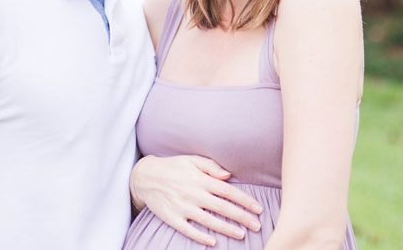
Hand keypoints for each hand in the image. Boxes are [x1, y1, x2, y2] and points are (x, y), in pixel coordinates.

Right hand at [130, 155, 263, 245]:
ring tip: (242, 235)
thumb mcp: (191, 160)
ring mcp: (182, 207)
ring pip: (209, 221)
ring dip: (227, 229)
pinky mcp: (172, 218)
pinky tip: (213, 242)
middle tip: (257, 225)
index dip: (244, 200)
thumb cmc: (172, 167)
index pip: (228, 191)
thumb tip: (229, 175)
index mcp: (200, 179)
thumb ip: (211, 166)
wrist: (145, 177)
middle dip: (242, 217)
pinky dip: (201, 237)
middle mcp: (193, 193)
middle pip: (222, 208)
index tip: (257, 208)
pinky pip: (188, 230)